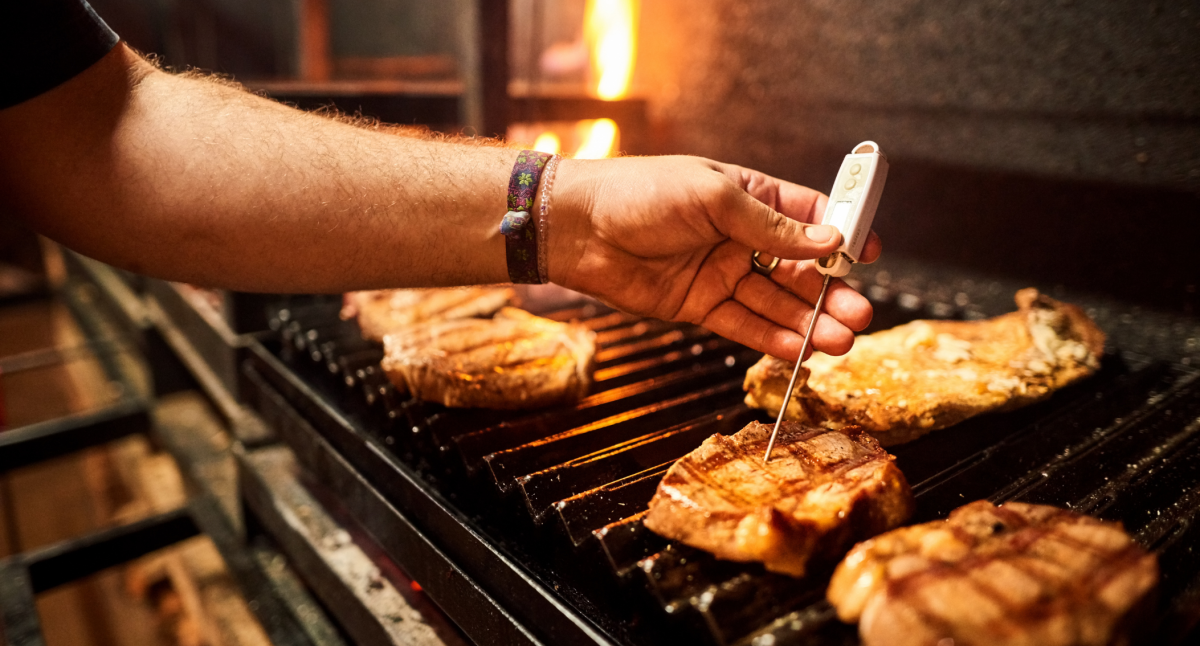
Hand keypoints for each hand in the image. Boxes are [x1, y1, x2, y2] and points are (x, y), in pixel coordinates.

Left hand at [547, 155, 881, 360]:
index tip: (869, 254)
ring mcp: (722, 274)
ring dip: (810, 322)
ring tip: (841, 340)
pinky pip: (745, 325)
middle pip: (800, 269)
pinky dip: (773, 339)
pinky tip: (801, 351)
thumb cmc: (639, 194)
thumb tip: (829, 238)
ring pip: (777, 303)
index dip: (843, 234)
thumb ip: (771, 225)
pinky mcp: (700, 306)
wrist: (578, 229)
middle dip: (831, 293)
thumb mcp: (713, 198)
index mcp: (751, 196)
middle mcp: (742, 237)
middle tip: (859, 314)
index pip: (811, 215)